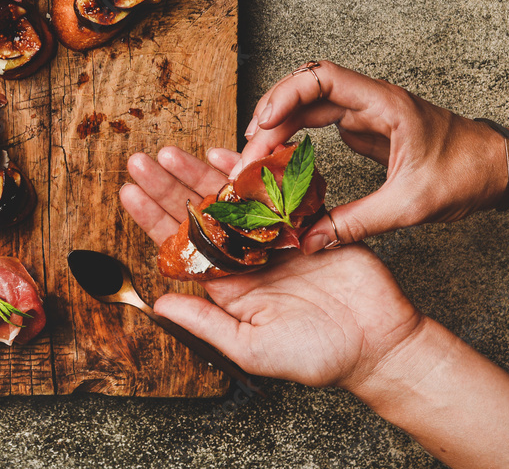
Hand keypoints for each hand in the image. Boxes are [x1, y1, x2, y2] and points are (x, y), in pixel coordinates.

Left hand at [119, 146, 423, 389]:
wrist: (379, 344)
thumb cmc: (317, 356)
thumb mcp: (253, 348)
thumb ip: (206, 325)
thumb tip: (158, 306)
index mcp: (227, 285)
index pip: (180, 245)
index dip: (153, 218)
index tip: (128, 192)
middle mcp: (244, 256)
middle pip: (197, 214)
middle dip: (167, 186)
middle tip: (138, 161)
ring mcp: (271, 236)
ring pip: (227, 197)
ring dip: (198, 173)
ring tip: (169, 152)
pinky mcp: (301, 221)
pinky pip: (270, 191)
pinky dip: (248, 172)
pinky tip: (222, 154)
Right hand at [225, 61, 508, 252]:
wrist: (496, 170)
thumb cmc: (465, 173)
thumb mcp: (410, 204)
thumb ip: (358, 222)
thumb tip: (312, 239)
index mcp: (383, 103)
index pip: (323, 77)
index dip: (287, 94)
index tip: (264, 122)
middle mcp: (369, 100)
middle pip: (304, 92)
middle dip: (271, 118)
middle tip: (249, 154)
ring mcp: (365, 112)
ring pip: (307, 107)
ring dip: (278, 127)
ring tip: (254, 156)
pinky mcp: (364, 128)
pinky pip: (318, 123)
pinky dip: (293, 136)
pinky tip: (278, 157)